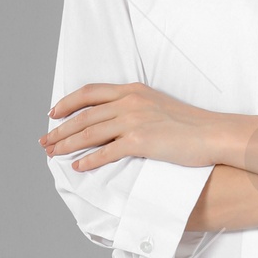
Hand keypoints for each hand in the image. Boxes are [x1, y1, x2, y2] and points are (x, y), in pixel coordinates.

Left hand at [40, 82, 226, 171]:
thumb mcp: (158, 104)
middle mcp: (129, 102)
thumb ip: (135, 106)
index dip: (67, 103)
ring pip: (89, 133)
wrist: (212, 133)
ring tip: (53, 155)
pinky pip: (106, 152)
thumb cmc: (189, 124)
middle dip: (60, 129)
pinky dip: (88, 160)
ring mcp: (134, 120)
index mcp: (132, 90)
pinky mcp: (140, 141)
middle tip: (44, 141)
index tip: (53, 114)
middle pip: (84, 115)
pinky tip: (78, 167)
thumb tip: (116, 119)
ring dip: (67, 145)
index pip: (90, 93)